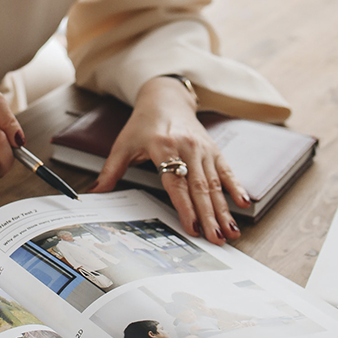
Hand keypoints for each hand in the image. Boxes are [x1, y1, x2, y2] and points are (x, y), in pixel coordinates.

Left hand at [88, 77, 249, 245]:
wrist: (166, 98)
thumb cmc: (143, 124)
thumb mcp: (123, 145)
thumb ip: (110, 171)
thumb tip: (94, 194)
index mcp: (164, 147)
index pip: (176, 183)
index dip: (185, 207)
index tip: (191, 228)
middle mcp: (187, 148)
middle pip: (200, 188)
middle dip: (209, 217)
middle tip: (216, 240)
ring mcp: (203, 149)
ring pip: (215, 184)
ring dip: (223, 210)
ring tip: (230, 232)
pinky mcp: (213, 150)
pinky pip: (227, 171)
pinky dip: (236, 187)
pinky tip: (242, 205)